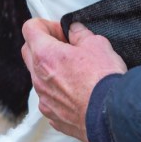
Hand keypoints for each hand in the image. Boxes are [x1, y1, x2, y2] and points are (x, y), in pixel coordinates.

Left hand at [21, 19, 126, 141]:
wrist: (112, 115)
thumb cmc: (104, 80)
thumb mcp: (97, 44)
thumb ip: (80, 34)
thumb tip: (74, 31)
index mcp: (45, 55)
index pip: (30, 28)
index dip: (47, 25)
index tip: (62, 32)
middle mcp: (38, 78)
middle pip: (28, 51)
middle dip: (44, 45)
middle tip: (67, 48)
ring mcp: (44, 99)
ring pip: (38, 77)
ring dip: (51, 70)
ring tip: (76, 72)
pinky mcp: (52, 116)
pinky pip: (48, 98)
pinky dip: (58, 92)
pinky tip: (78, 93)